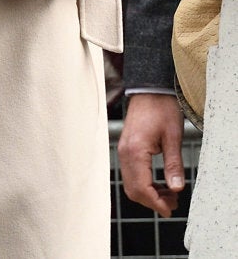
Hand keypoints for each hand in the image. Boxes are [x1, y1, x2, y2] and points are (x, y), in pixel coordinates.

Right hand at [118, 93, 184, 216]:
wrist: (149, 89)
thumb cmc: (161, 109)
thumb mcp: (172, 137)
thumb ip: (173, 164)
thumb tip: (176, 188)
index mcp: (135, 151)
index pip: (142, 187)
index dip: (156, 203)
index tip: (170, 209)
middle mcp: (125, 153)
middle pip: (133, 189)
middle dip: (152, 201)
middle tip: (173, 202)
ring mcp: (123, 150)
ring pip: (130, 183)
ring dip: (147, 193)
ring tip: (169, 193)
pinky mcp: (125, 148)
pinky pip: (130, 173)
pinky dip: (143, 183)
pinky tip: (158, 183)